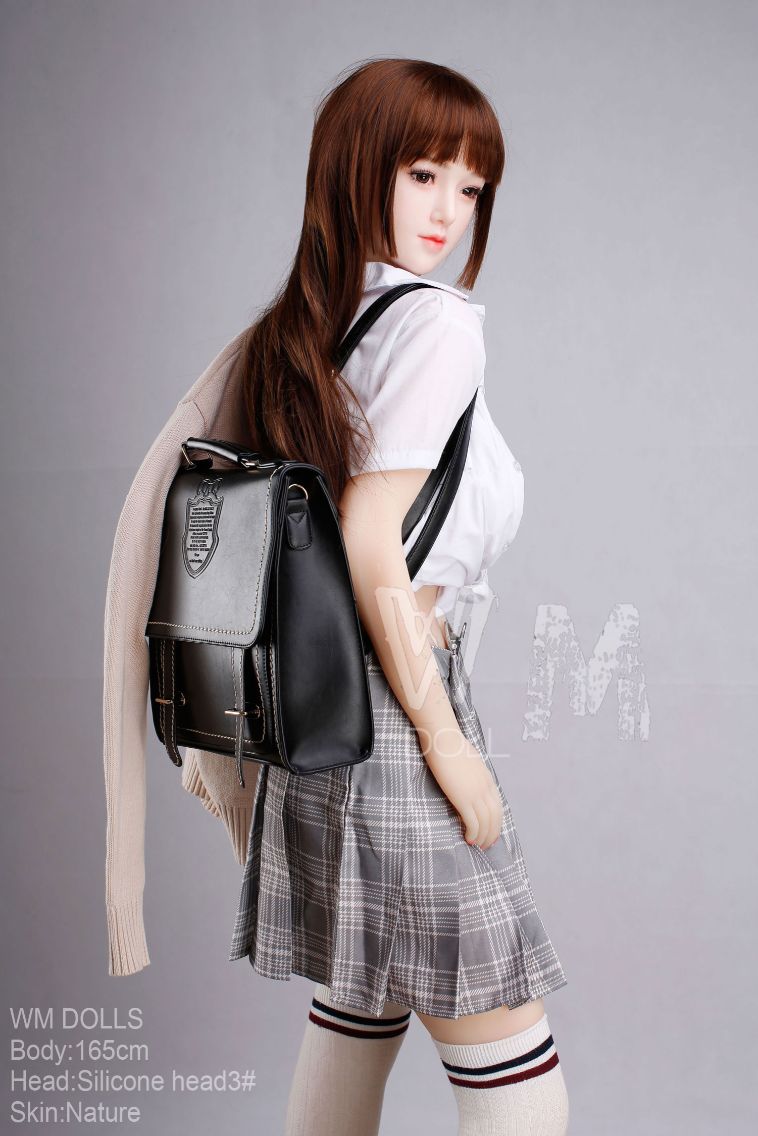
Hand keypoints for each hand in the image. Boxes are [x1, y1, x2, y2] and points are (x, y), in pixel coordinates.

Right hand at [425, 731, 502, 849]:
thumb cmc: (451, 746)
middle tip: (486, 845)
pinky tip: (468, 839)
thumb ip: (472, 773)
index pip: (498, 806)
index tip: (492, 832)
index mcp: (487, 779)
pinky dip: (473, 833)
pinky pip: (473, 821)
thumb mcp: (468, 761)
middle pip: (495, 817)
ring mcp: (476, 794)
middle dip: (492, 833)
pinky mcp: (463, 798)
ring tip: (477, 845)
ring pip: (486, 822)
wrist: (443, 740)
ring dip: (483, 837)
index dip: (497, 822)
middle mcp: (485, 788)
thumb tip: (468, 780)